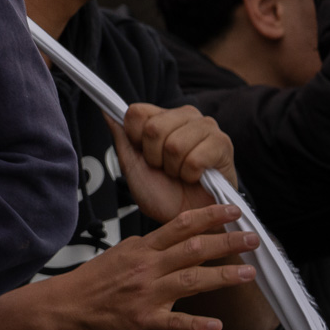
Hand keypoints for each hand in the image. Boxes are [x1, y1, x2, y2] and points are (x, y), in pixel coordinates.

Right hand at [49, 204, 260, 329]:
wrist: (64, 309)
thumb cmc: (92, 283)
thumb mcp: (119, 254)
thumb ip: (148, 248)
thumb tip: (173, 240)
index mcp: (142, 249)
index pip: (181, 226)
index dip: (209, 216)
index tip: (233, 210)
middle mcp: (147, 268)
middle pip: (193, 248)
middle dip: (227, 241)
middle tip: (253, 238)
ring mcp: (146, 294)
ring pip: (191, 280)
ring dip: (223, 276)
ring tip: (248, 274)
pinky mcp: (143, 321)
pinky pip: (175, 323)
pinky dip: (197, 324)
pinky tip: (217, 325)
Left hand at [110, 104, 236, 223]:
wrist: (186, 219)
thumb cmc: (162, 193)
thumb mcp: (133, 165)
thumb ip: (121, 136)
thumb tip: (106, 110)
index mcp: (163, 116)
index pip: (136, 112)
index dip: (134, 138)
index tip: (144, 154)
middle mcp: (186, 116)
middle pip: (153, 128)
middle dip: (154, 157)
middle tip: (165, 168)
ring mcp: (207, 127)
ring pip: (174, 145)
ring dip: (173, 168)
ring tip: (180, 173)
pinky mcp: (223, 144)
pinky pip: (195, 159)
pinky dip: (190, 175)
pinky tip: (196, 177)